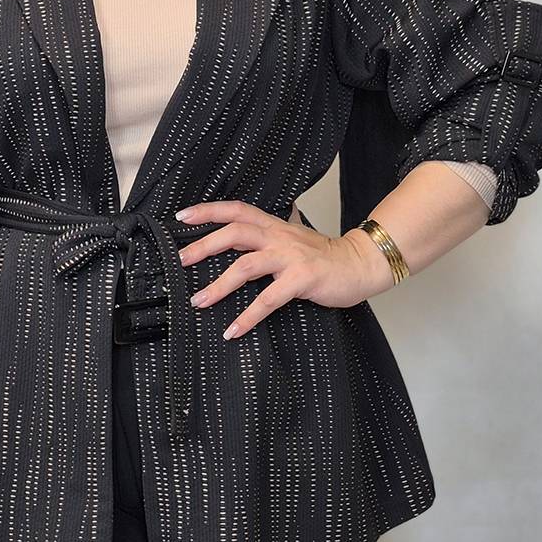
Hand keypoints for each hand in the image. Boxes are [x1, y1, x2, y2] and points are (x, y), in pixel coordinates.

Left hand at [175, 200, 393, 338]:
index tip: (182, 216)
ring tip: (199, 301)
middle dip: (204, 245)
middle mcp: (279, 237)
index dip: (209, 210)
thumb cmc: (323, 256)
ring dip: (219, 285)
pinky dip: (248, 317)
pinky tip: (233, 330)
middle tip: (180, 261)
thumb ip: (266, 235)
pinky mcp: (302, 280)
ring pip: (246, 265)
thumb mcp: (291, 238)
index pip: (236, 210)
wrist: (360, 264)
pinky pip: (268, 299)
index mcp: (274, 226)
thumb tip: (239, 232)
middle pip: (235, 233)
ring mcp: (290, 258)